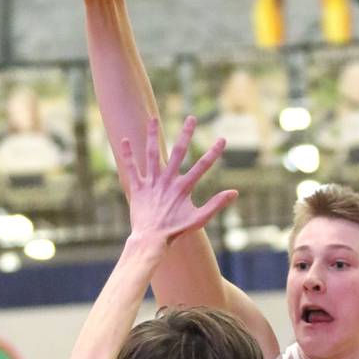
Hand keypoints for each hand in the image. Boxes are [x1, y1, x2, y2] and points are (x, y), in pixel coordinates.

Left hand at [123, 116, 236, 247]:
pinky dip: (128, 155)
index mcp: (183, 187)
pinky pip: (131, 168)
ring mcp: (151, 183)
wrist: (150, 240)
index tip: (222, 139)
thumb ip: (216, 204)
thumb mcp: (199, 219)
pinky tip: (124, 140)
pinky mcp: (137, 188)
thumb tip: (234, 193)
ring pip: (152, 154)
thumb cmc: (175, 231)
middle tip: (191, 118)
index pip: (202, 166)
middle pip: (178, 152)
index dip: (214, 152)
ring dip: (152, 135)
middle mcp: (167, 181)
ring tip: (153, 119)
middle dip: (186, 134)